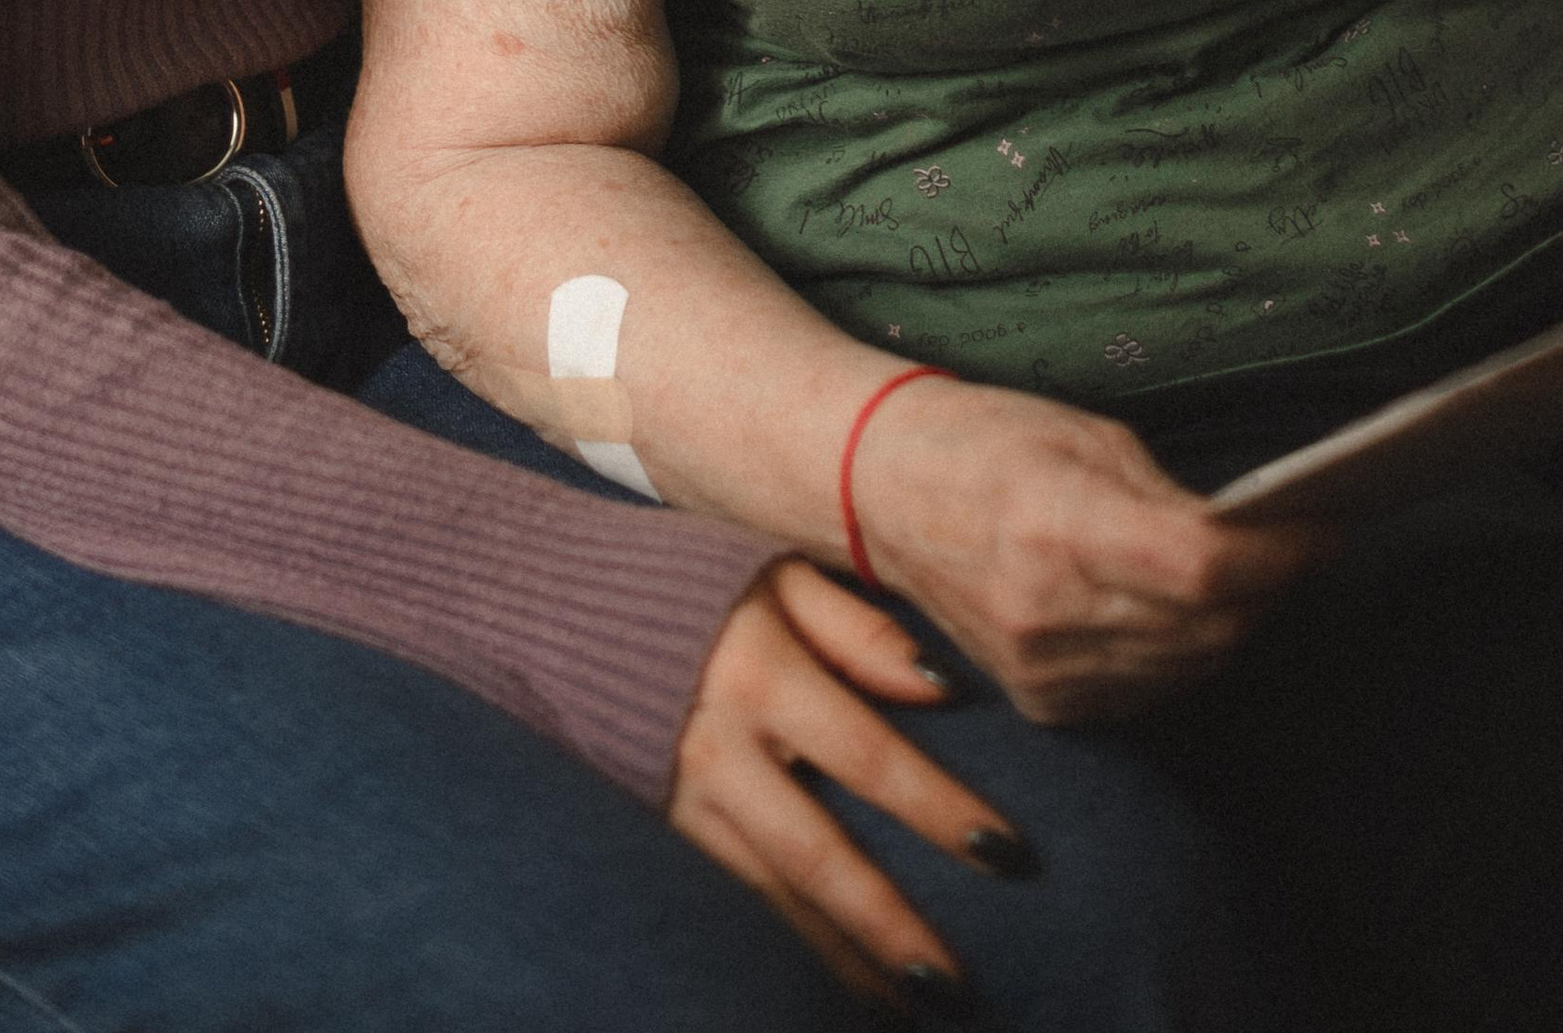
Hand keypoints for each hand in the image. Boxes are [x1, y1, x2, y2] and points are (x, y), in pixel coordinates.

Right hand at [671, 556, 1030, 1008]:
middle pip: (817, 856)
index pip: (868, 756)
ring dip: (840, 957)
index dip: (936, 809)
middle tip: (954, 984)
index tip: (1004, 853)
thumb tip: (942, 687)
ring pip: (770, 898)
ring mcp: (681, 801)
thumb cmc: (694, 580)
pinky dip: (782, 943)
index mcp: (759, 674)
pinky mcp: (657, 831)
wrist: (559, 604)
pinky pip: (730, 899)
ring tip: (905, 1004)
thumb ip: (859, 627)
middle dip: (887, 925)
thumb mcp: (777, 573)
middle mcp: (719, 750)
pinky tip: (829, 978)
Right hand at [847, 372, 1318, 725]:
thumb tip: (1259, 536)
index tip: (1321, 527)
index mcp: (1056, 524)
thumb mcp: (1085, 436)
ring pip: (1189, 666)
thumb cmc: (987, 442)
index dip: (1278, 554)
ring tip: (1248, 574)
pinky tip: (1184, 611)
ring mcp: (1042, 670)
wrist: (881, 495)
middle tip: (1296, 543)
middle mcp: (1047, 612)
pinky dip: (1183, 654)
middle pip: (1210, 627)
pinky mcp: (1042, 704)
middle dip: (1269, 587)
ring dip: (1233, 625)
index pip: (1204, 568)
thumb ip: (1170, 497)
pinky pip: (1148, 691)